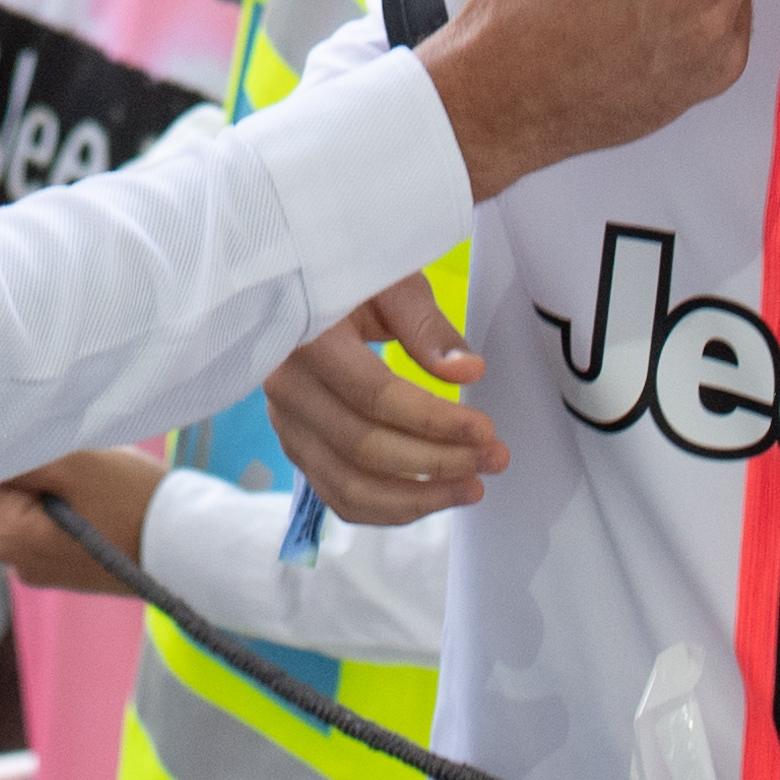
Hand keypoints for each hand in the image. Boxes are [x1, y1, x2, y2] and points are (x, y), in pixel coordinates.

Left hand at [0, 448, 167, 594]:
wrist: (184, 547)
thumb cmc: (131, 502)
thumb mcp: (74, 466)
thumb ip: (23, 457)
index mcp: (9, 536)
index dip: (20, 455)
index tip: (55, 450)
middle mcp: (16, 561)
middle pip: (9, 493)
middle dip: (37, 473)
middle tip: (79, 468)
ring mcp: (40, 569)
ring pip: (31, 506)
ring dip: (55, 488)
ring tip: (93, 488)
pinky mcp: (64, 570)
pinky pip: (50, 525)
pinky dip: (67, 508)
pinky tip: (98, 505)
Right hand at [266, 272, 502, 525]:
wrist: (298, 279)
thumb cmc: (345, 272)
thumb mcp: (388, 280)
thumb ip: (426, 327)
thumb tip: (468, 372)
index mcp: (305, 338)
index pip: (375, 396)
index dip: (434, 420)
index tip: (484, 429)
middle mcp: (286, 387)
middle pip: (365, 447)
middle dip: (438, 461)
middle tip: (494, 457)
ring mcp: (285, 421)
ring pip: (348, 485)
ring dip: (418, 498)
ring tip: (471, 487)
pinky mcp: (295, 442)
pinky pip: (336, 493)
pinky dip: (387, 508)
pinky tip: (431, 498)